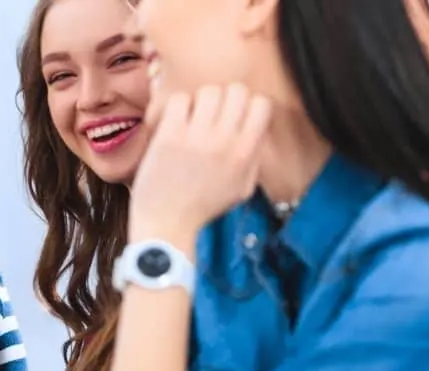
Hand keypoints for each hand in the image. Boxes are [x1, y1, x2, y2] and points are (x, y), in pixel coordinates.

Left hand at [130, 83, 272, 241]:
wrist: (167, 223)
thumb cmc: (203, 207)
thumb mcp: (242, 189)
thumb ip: (254, 157)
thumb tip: (257, 128)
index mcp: (245, 153)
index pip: (261, 104)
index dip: (248, 105)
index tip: (235, 117)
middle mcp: (225, 141)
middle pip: (236, 90)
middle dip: (225, 99)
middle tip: (212, 115)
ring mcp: (196, 136)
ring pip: (209, 91)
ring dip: (201, 101)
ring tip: (193, 119)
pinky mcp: (169, 135)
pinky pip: (180, 99)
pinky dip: (177, 107)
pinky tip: (175, 123)